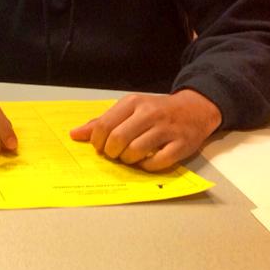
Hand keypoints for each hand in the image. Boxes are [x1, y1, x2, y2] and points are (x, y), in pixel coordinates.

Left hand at [69, 89, 221, 170]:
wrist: (195, 109)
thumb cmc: (157, 110)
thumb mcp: (129, 109)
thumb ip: (103, 121)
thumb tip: (75, 134)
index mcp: (133, 102)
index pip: (104, 125)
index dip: (97, 142)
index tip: (100, 147)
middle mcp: (149, 114)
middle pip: (118, 139)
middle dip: (111, 152)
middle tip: (115, 154)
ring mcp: (166, 129)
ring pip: (135, 151)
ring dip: (128, 160)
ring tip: (129, 157)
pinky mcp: (181, 145)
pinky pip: (157, 162)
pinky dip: (147, 166)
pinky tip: (146, 161)